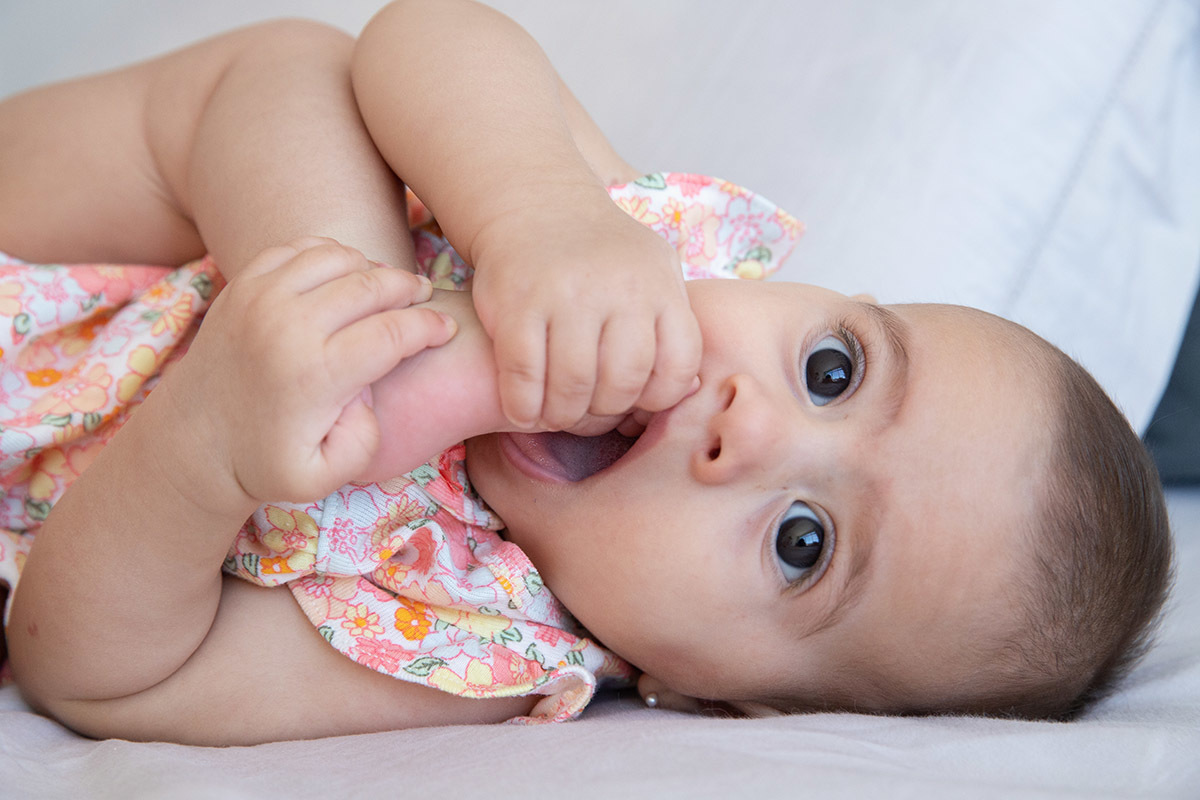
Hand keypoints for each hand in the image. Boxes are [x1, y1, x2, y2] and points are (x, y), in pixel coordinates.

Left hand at [170, 237, 456, 504]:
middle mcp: (287, 326)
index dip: (430, 327)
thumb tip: (367, 390)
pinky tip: (344, 278)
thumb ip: (362, 442)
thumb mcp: (322, 477)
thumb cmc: (265, 462)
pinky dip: (332, 255)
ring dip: (372, 268)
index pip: (393, 331)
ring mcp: (260, 297)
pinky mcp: (243, 284)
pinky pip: (301, 248)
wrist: (192, 442)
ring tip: (386, 290)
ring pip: (338, 256)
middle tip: (425, 300)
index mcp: (314, 374)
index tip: (446, 330)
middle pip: (371, 284)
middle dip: (410, 289)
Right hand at [470, 193, 701, 430]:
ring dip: (562, 415)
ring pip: (574, 386)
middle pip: (623, 383)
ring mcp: (566, 295)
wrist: (536, 202)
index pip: (678, 365)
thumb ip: (672, 323)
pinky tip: (523, 411)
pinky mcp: (517, 304)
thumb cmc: (600, 254)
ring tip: (555, 415)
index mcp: (659, 285)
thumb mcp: (653, 270)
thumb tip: (693, 388)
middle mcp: (618, 288)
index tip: (634, 400)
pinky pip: (524, 375)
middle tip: (586, 414)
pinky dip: (524, 406)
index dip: (658, 399)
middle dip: (603, 413)